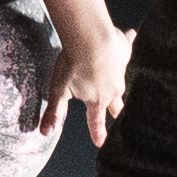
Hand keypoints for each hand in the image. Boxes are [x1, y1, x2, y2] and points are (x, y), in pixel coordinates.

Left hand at [45, 0, 129, 147]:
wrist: (91, 38)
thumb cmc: (73, 65)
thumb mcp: (59, 90)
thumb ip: (54, 112)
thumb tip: (45, 133)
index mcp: (97, 100)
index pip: (96, 120)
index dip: (98, 133)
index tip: (100, 143)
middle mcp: (113, 89)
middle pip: (115, 104)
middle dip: (117, 111)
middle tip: (119, 115)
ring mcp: (121, 70)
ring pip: (121, 78)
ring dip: (119, 79)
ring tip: (120, 78)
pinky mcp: (124, 50)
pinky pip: (126, 46)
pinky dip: (128, 41)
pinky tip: (131, 33)